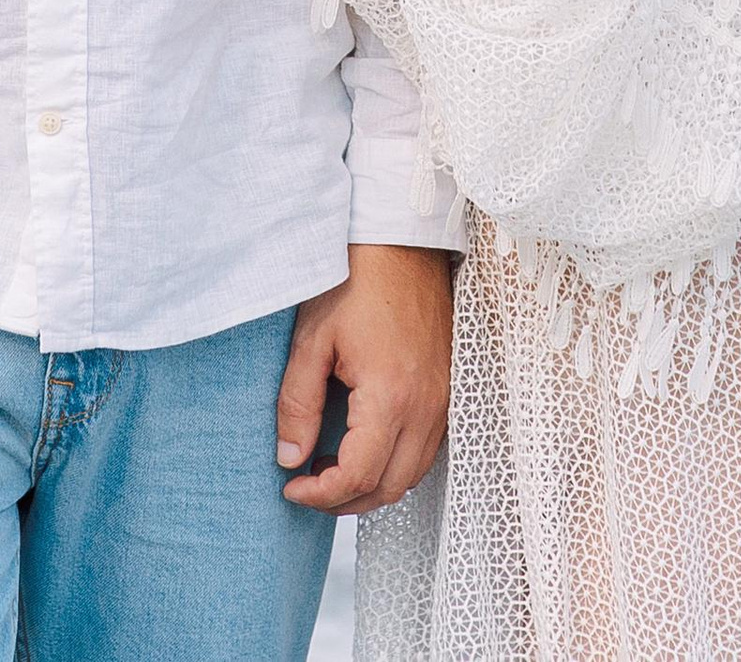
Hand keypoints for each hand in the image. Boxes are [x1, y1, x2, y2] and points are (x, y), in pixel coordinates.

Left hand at [274, 244, 454, 514]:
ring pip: (413, 475)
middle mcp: (427, 407)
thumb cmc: (355, 279)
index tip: (290, 488)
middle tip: (308, 486)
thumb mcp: (312, 339)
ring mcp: (444, 400)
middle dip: (345, 501)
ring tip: (331, 469)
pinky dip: (396, 464)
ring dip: (373, 485)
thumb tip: (290, 459)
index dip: (319, 495)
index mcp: (390, 397)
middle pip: (389, 488)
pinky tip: (366, 447)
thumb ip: (297, 404)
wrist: (402, 240)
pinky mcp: (449, 388)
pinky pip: (427, 450)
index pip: (357, 477)